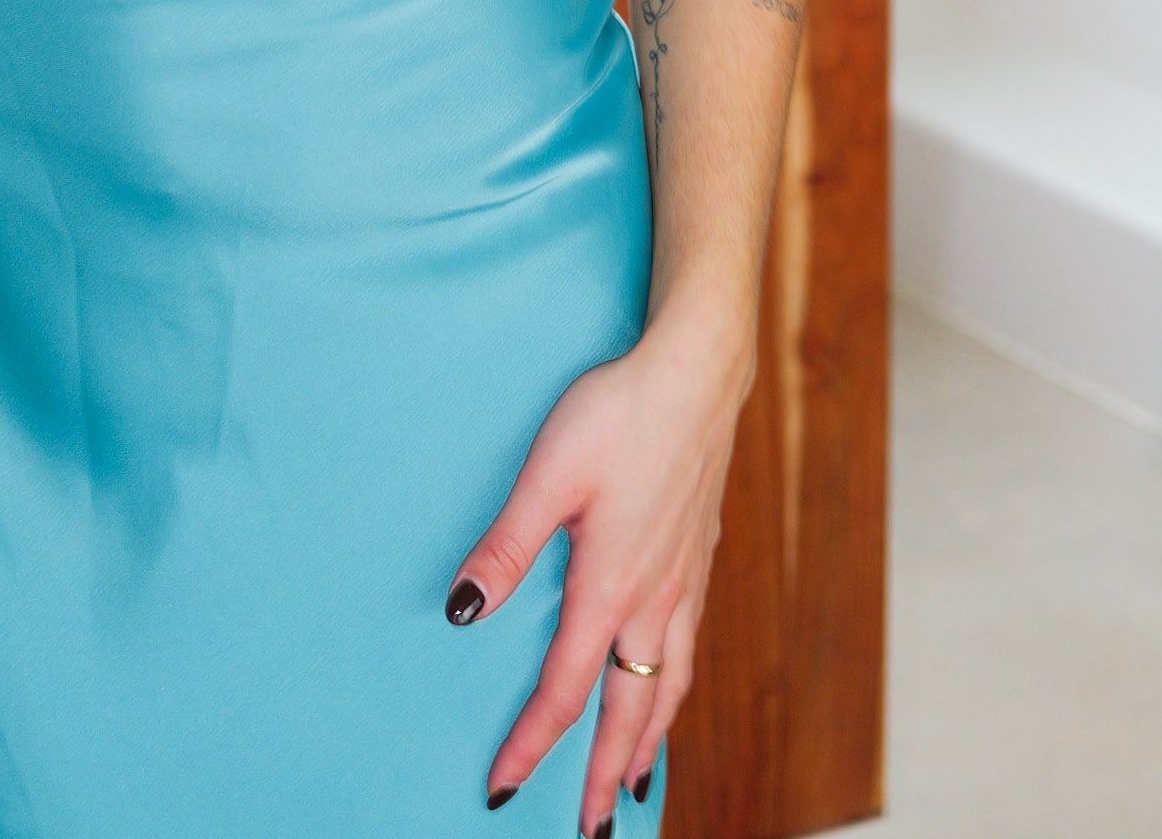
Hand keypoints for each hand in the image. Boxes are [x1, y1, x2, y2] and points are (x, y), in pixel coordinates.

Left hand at [444, 317, 749, 830]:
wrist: (699, 369)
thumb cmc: (620, 411)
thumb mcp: (548, 475)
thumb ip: (505, 547)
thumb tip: (461, 614)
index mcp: (610, 587)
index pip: (566, 691)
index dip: (533, 744)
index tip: (504, 787)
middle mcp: (655, 598)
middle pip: (631, 710)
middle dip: (608, 776)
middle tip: (593, 830)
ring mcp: (685, 578)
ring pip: (670, 684)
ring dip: (650, 740)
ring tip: (637, 782)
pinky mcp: (700, 553)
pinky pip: (688, 647)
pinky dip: (675, 688)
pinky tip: (668, 681)